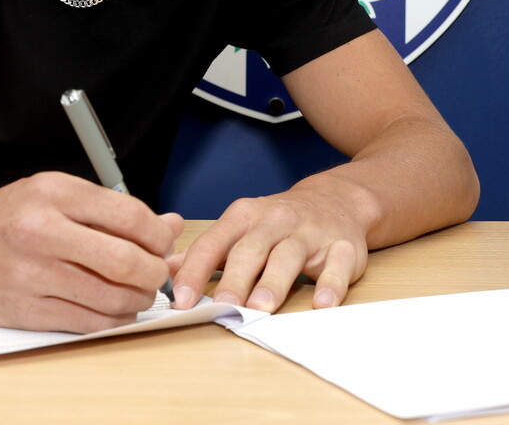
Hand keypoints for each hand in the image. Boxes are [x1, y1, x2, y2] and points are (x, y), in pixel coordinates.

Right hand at [0, 172, 181, 332]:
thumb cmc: (7, 217)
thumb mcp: (55, 194)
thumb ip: (112, 210)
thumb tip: (170, 226)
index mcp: (54, 192)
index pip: (130, 217)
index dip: (158, 237)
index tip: (162, 245)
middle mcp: (42, 230)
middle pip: (126, 261)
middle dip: (154, 273)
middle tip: (157, 274)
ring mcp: (32, 274)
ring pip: (111, 297)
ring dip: (137, 300)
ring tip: (137, 293)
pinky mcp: (25, 310)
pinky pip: (87, 322)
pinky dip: (112, 320)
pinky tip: (114, 310)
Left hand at [170, 184, 369, 312]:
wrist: (336, 199)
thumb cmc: (278, 223)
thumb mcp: (239, 227)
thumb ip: (206, 250)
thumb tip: (166, 271)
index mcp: (243, 216)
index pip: (213, 243)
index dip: (195, 271)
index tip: (181, 300)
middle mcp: (275, 220)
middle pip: (251, 250)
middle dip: (235, 279)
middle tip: (223, 307)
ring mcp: (310, 232)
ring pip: (289, 256)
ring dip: (274, 283)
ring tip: (261, 309)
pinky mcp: (343, 247)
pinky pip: (337, 265)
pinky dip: (330, 284)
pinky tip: (322, 303)